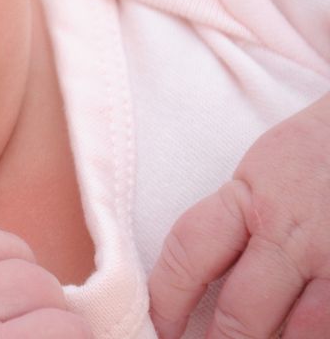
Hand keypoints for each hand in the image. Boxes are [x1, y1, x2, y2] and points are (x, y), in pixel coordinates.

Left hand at [149, 94, 329, 338]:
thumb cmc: (318, 150)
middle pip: (242, 312)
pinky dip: (316, 331)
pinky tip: (303, 330)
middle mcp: (291, 234)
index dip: (166, 300)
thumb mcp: (261, 171)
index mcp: (248, 198)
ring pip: (301, 333)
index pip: (188, 256)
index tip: (156, 327)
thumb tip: (200, 274)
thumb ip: (234, 216)